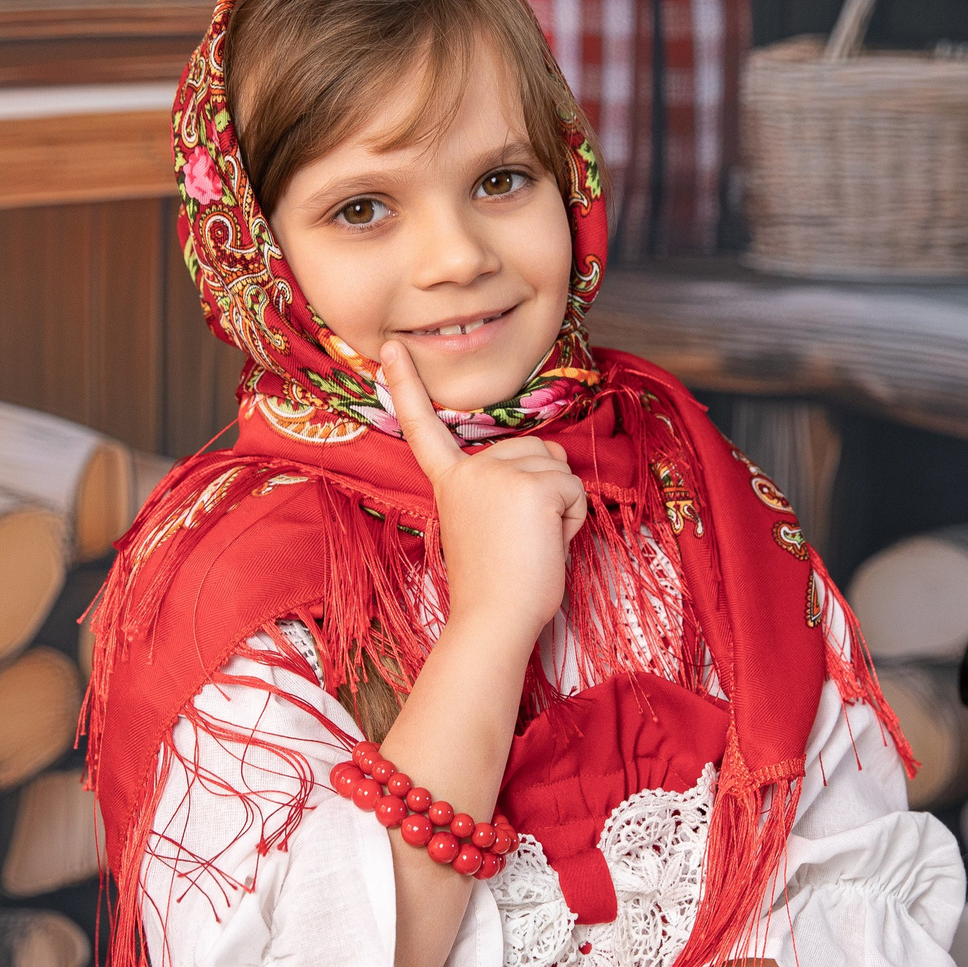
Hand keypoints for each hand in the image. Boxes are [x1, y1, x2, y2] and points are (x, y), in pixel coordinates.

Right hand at [379, 340, 586, 644]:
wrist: (494, 620)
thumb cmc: (495, 587)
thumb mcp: (486, 525)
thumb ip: (500, 490)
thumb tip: (544, 471)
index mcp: (452, 480)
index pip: (425, 427)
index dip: (406, 384)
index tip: (392, 346)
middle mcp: (471, 469)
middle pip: (535, 450)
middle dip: (545, 490)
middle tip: (522, 539)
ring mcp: (501, 474)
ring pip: (560, 468)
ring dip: (562, 508)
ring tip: (533, 544)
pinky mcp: (535, 487)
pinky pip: (576, 489)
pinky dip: (574, 520)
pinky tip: (547, 544)